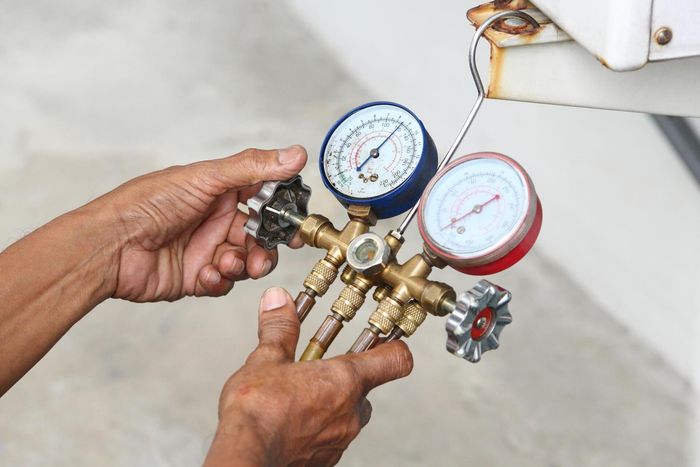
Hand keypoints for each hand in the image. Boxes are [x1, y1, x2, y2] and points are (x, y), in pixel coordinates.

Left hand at [92, 146, 306, 301]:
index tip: (296, 221)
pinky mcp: (197, 278)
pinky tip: (206, 273)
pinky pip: (224, 283)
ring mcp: (207, 249)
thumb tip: (296, 154)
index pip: (263, 197)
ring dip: (245, 264)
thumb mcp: (205, 178)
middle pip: (260, 235)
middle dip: (267, 246)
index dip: (282, 210)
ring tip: (230, 262)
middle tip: (266, 252)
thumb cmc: (147, 204)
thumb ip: (253, 168)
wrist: (109, 247)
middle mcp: (215, 219)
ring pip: (247, 261)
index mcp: (219, 191)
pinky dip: (220, 280)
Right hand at [205, 288, 413, 466]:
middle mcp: (350, 413)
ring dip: (331, 402)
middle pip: (366, 388)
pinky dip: (318, 425)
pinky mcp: (325, 460)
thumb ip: (280, 328)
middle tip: (322, 368)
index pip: (396, 360)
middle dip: (346, 377)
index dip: (394, 346)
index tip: (387, 338)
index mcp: (346, 380)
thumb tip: (279, 301)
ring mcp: (340, 440)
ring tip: (301, 394)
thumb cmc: (258, 412)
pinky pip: (331, 437)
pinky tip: (292, 419)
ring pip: (347, 414)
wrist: (245, 455)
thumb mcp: (267, 359)